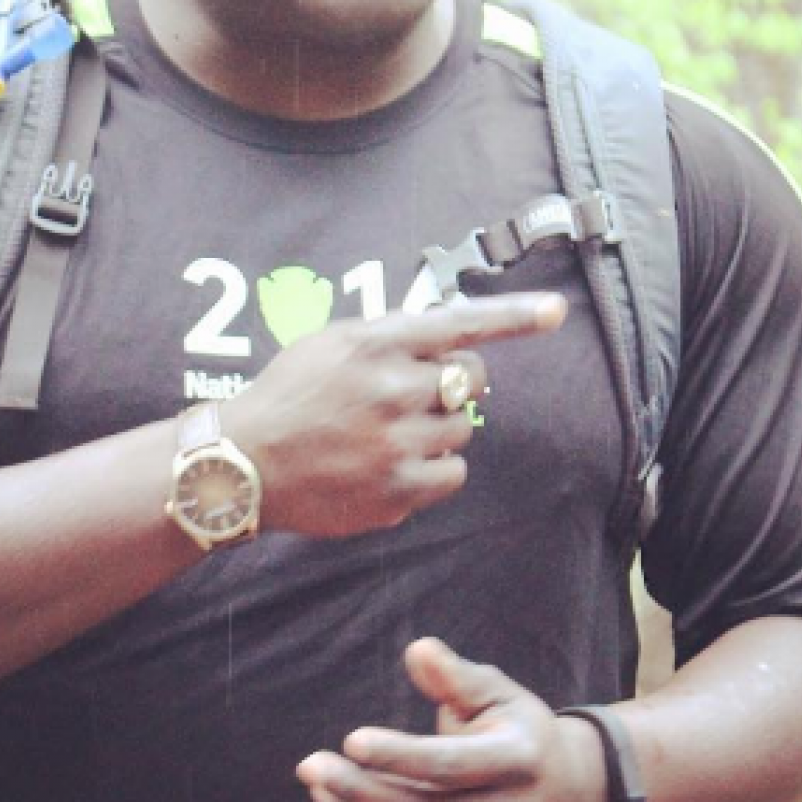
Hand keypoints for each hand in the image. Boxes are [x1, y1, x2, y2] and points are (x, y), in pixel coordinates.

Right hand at [225, 292, 565, 537]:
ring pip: (461, 429)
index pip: (458, 323)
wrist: (243, 463)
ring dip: (437, 430)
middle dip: (454, 385)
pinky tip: (395, 466)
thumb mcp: (330, 344)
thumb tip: (446, 334)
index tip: (557, 312)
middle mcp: (392, 388)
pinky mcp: (398, 489)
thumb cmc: (288, 398)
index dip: (515, 317)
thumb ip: (388, 336)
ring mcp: (397, 441)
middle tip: (416, 396)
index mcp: (375, 343)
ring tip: (386, 436)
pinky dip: (434, 471)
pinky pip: (453, 474)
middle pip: (470, 379)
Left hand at [295, 637, 609, 801]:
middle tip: (310, 766)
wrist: (564, 793)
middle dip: (357, 790)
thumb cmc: (515, 729)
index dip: (397, 754)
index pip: (448, 765)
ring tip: (320, 788)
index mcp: (521, 762)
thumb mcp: (496, 692)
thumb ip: (456, 676)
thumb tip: (417, 650)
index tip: (349, 739)